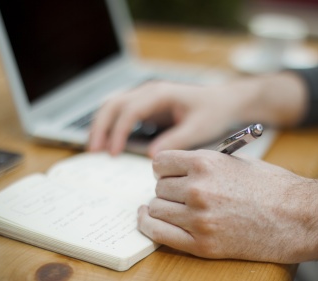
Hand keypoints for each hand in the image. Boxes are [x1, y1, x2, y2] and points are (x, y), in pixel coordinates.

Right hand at [88, 81, 246, 156]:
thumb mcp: (198, 128)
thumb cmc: (213, 112)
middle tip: (93, 151)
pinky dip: (111, 125)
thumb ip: (176, 140)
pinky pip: (122, 112)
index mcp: (161, 94)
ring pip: (113, 106)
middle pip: (114, 104)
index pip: (130, 110)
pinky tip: (108, 143)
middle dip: (100, 126)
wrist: (224, 101)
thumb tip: (152, 156)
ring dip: (101, 125)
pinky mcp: (147, 106)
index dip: (118, 131)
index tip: (113, 153)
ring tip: (95, 149)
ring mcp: (146, 97)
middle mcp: (149, 91)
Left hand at [137, 149, 317, 262]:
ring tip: (174, 208)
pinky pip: (159, 234)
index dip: (164, 168)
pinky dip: (150, 226)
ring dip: (162, 208)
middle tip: (179, 193)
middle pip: (159, 187)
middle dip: (167, 189)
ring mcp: (199, 218)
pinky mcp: (202, 244)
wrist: (299, 217)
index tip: (168, 174)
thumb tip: (179, 169)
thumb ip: (205, 163)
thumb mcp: (237, 161)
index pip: (161, 162)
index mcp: (206, 163)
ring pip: (156, 209)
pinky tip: (150, 220)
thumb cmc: (273, 187)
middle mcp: (198, 189)